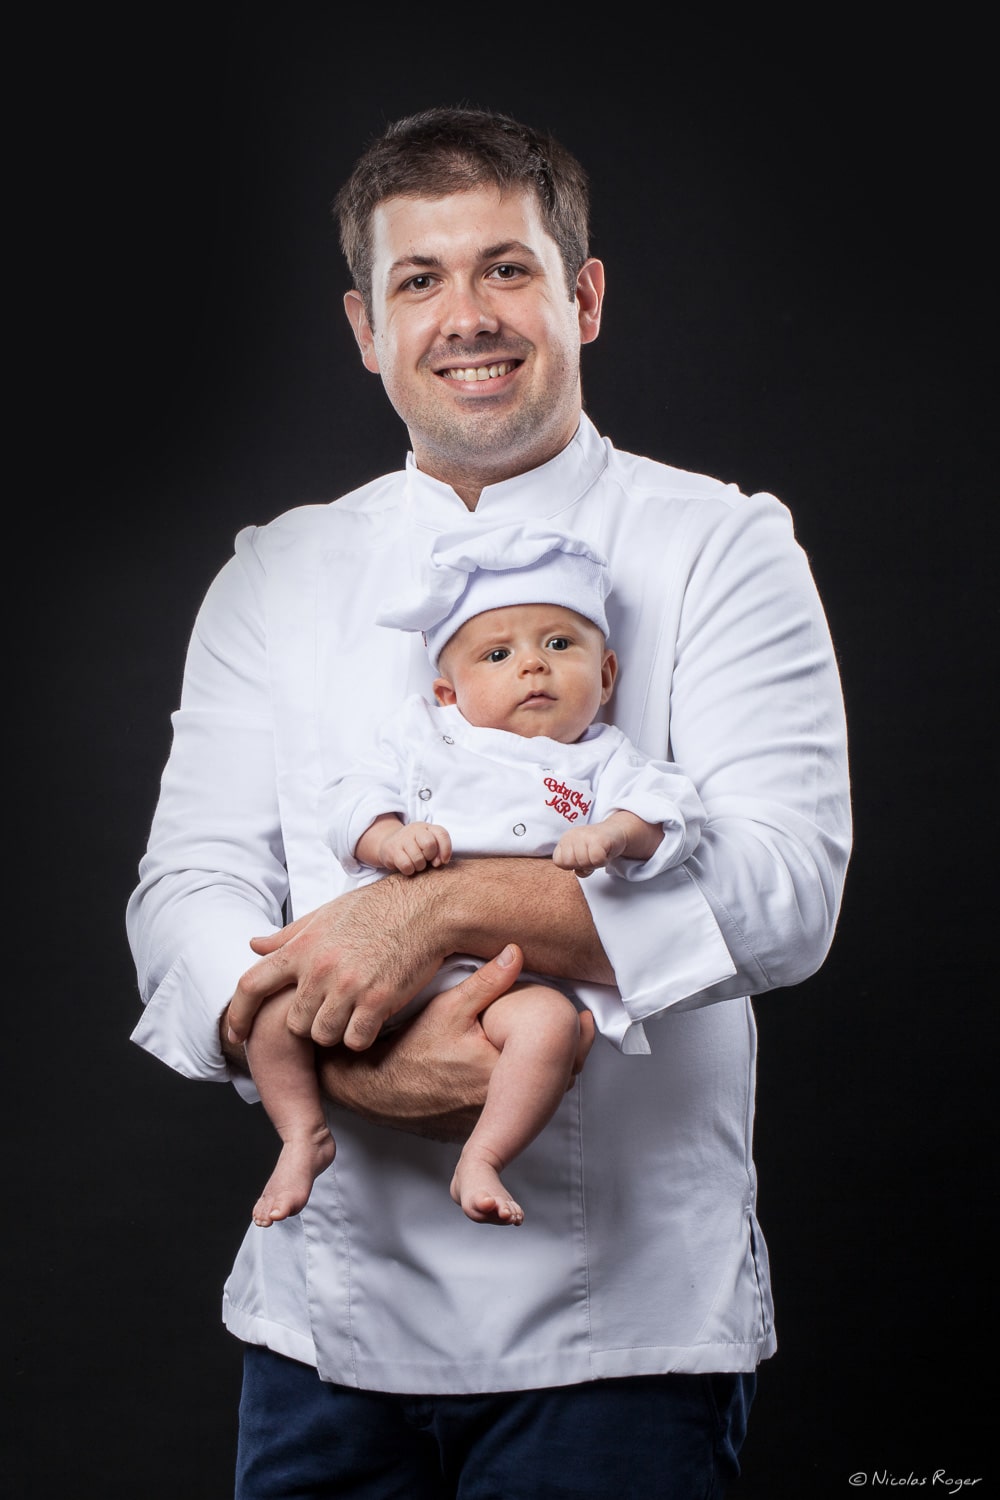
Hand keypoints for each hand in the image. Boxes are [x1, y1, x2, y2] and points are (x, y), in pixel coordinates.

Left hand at [225, 876, 450, 1051]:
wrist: (425, 908)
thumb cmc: (377, 909)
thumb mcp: (326, 914)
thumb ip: (288, 936)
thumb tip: (254, 945)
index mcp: (302, 946)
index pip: (251, 985)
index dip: (237, 1015)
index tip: (235, 1034)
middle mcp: (319, 968)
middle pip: (294, 1023)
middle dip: (309, 1022)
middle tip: (331, 1007)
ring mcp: (348, 986)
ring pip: (323, 1035)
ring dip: (336, 1030)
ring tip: (353, 1010)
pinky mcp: (377, 1001)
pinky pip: (355, 1040)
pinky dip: (361, 1035)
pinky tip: (371, 1018)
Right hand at [316, 944, 596, 1142]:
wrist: (370, 1087)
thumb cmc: (407, 1046)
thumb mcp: (448, 1007)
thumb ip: (488, 982)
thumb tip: (517, 951)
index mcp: (498, 1073)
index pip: (559, 1062)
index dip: (577, 1040)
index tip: (584, 1019)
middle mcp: (496, 1105)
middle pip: (553, 1084)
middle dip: (567, 1058)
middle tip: (577, 1030)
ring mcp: (486, 1121)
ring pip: (533, 1102)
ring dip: (544, 1078)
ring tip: (551, 1049)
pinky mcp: (472, 1130)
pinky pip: (510, 1113)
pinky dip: (519, 1095)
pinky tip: (515, 1073)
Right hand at [378, 820, 452, 875]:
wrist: (388, 845)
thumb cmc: (414, 848)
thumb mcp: (427, 846)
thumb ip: (438, 851)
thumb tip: (440, 862)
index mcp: (427, 827)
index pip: (442, 834)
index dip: (446, 850)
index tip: (443, 861)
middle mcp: (415, 829)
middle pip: (429, 844)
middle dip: (430, 857)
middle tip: (425, 859)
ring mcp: (402, 838)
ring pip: (418, 858)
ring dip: (419, 866)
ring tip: (415, 863)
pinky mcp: (392, 849)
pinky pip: (406, 865)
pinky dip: (409, 870)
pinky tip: (407, 867)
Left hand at [552, 822, 626, 877]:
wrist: (616, 832)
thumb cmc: (597, 846)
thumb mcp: (580, 856)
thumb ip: (574, 866)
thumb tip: (578, 871)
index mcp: (565, 840)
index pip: (558, 861)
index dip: (571, 865)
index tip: (582, 859)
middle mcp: (572, 835)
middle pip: (569, 863)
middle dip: (582, 865)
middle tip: (592, 857)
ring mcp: (584, 835)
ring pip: (583, 862)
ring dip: (594, 864)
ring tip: (599, 854)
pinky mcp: (598, 838)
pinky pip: (596, 860)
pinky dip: (603, 861)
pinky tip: (605, 853)